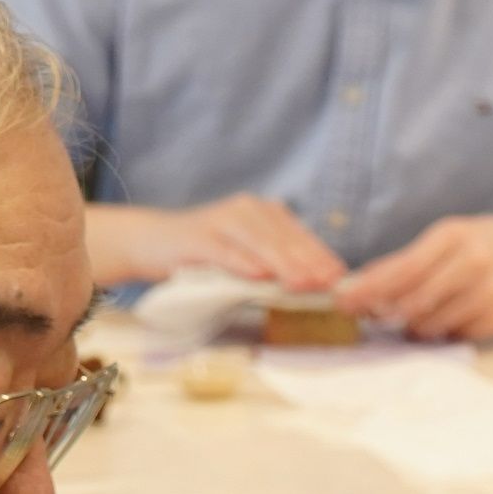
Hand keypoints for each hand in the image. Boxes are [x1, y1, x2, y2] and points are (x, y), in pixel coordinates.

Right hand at [125, 193, 347, 290]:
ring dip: (283, 265)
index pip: (299, 235)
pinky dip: (242, 263)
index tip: (339, 277)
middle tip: (328, 284)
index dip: (320, 256)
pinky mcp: (198, 236)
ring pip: (260, 244)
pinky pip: (225, 251)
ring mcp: (221, 220)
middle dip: (308, 263)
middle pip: (283, 239)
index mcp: (262, 212)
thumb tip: (312, 284)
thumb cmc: (203, 256)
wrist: (152, 242)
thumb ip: (273, 265)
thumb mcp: (244, 258)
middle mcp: (246, 209)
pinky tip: (259, 277)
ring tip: (303, 284)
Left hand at [332, 215, 492, 340]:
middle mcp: (474, 261)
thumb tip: (363, 283)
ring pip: (430, 324)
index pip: (402, 269)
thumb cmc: (485, 245)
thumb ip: (411, 259)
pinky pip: (454, 335)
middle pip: (412, 301)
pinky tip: (452, 316)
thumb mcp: (450, 238)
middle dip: (385, 313)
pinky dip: (444, 331)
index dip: (368, 290)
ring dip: (414, 326)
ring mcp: (490, 292)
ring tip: (417, 316)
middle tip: (372, 317)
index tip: (344, 303)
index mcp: (454, 235)